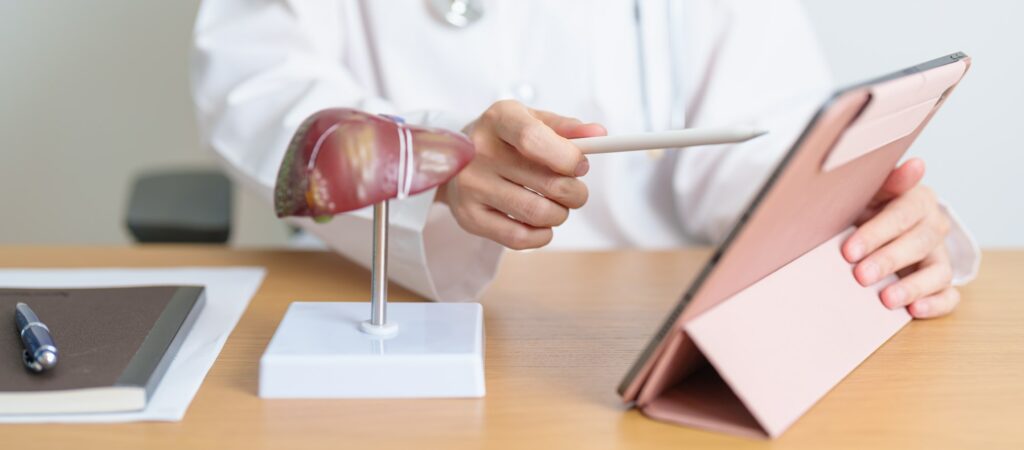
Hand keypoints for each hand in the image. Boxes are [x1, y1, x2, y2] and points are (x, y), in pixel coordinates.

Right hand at [438, 100, 605, 248]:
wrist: (456, 158)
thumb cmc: (504, 139)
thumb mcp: (532, 121)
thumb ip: (567, 128)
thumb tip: (599, 135)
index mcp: (498, 119)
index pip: (533, 139)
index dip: (567, 157)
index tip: (581, 167)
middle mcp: (478, 152)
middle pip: (547, 183)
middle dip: (575, 192)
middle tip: (575, 192)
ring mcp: (470, 187)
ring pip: (538, 213)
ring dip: (560, 214)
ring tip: (556, 206)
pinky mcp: (468, 217)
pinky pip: (519, 238)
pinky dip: (542, 235)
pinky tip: (540, 223)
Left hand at [842, 158, 957, 318]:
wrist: (881, 228)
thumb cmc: (871, 207)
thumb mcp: (872, 190)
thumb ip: (889, 180)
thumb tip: (916, 165)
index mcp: (918, 200)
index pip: (903, 214)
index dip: (877, 233)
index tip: (850, 250)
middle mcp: (934, 227)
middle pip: (919, 243)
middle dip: (889, 260)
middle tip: (861, 275)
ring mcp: (940, 256)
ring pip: (938, 272)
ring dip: (912, 287)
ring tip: (886, 299)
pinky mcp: (942, 282)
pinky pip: (949, 296)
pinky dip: (935, 305)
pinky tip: (914, 311)